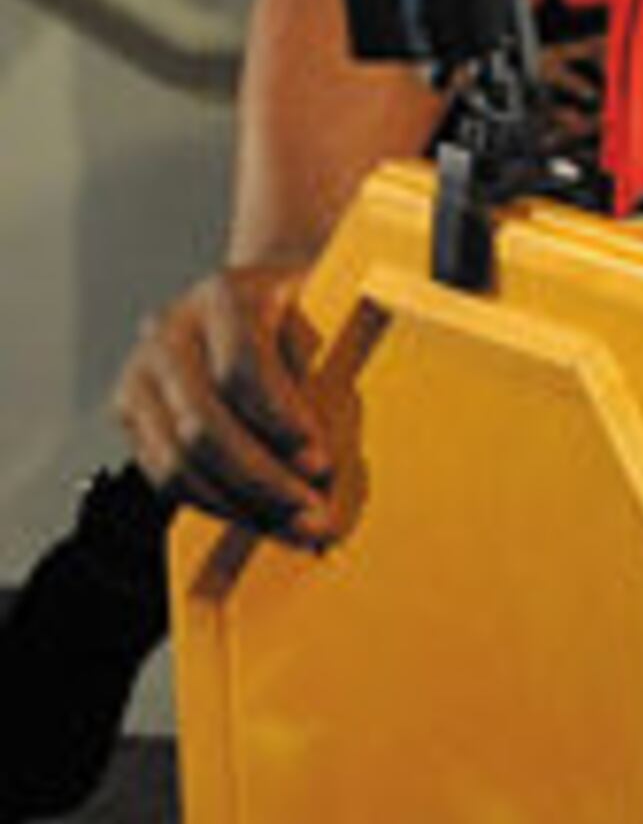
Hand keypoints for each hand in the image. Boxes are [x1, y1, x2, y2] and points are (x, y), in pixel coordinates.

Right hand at [117, 262, 336, 543]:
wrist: (262, 297)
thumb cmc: (309, 312)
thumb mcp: (331, 320)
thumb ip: (328, 374)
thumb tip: (328, 461)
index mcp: (226, 295)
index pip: (242, 368)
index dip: (282, 423)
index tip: (321, 463)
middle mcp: (170, 329)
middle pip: (203, 424)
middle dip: (264, 480)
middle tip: (313, 514)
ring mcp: (142, 371)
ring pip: (177, 459)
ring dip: (241, 505)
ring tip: (295, 527)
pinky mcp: (131, 411)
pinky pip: (164, 474)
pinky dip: (215, 504)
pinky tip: (261, 517)